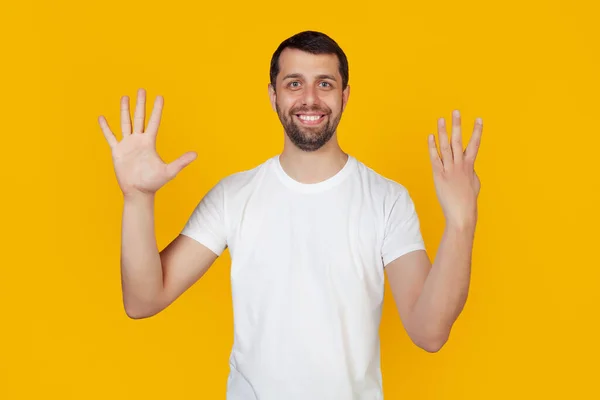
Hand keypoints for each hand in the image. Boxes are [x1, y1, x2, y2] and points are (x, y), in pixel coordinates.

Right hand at [98, 88, 196, 198]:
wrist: (138, 192)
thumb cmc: (154, 183)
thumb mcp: (169, 171)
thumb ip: (181, 162)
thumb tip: (196, 154)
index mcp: (150, 142)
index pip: (154, 122)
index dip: (157, 109)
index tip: (159, 97)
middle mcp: (138, 140)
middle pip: (139, 118)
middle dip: (140, 104)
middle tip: (142, 90)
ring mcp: (127, 145)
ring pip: (125, 123)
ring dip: (125, 110)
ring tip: (125, 97)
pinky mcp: (117, 151)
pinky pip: (110, 137)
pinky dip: (106, 128)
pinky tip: (102, 118)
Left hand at [428, 110, 481, 229]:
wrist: (461, 214)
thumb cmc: (468, 200)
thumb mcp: (474, 183)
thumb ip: (471, 170)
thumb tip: (468, 165)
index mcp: (470, 166)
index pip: (475, 144)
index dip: (477, 131)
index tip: (478, 119)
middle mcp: (460, 165)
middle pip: (458, 141)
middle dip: (457, 125)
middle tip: (456, 112)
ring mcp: (449, 169)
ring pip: (446, 146)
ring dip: (443, 132)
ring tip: (441, 119)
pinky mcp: (439, 175)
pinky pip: (435, 158)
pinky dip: (432, 147)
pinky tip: (430, 136)